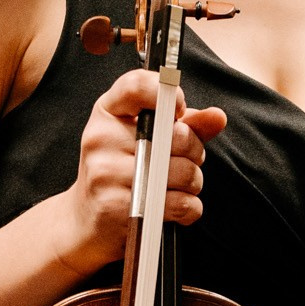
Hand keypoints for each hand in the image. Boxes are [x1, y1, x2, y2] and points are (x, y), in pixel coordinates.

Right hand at [50, 69, 226, 276]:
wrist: (87, 220)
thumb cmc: (122, 172)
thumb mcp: (147, 139)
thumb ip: (185, 125)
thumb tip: (217, 116)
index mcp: (108, 112)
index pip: (137, 85)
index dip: (168, 93)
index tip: (180, 110)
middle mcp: (101, 138)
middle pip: (175, 135)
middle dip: (194, 152)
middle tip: (186, 161)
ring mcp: (105, 172)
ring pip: (181, 172)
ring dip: (193, 183)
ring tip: (179, 187)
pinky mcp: (115, 206)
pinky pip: (177, 204)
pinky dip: (188, 208)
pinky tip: (175, 208)